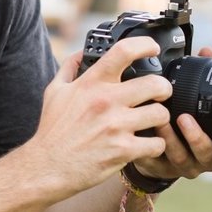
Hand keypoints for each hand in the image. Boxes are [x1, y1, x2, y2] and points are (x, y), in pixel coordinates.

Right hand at [26, 37, 173, 198]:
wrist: (47, 166)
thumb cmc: (52, 130)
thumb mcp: (55, 91)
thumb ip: (69, 68)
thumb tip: (82, 52)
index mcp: (91, 83)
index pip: (124, 51)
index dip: (145, 45)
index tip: (152, 49)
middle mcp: (106, 101)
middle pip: (155, 84)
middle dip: (164, 88)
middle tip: (161, 94)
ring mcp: (116, 126)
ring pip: (161, 114)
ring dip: (161, 118)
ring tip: (153, 122)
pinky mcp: (123, 150)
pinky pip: (157, 144)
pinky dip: (156, 146)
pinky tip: (147, 145)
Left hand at [130, 48, 211, 182]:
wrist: (157, 146)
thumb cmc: (182, 122)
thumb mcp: (197, 102)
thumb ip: (205, 78)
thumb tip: (207, 51)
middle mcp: (202, 158)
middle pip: (207, 156)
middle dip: (197, 138)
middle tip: (184, 119)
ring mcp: (181, 165)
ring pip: (180, 158)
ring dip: (171, 138)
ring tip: (161, 120)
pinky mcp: (159, 168)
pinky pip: (156, 161)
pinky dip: (152, 147)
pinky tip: (145, 135)